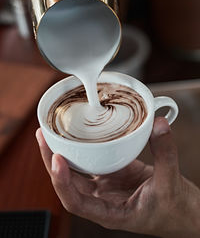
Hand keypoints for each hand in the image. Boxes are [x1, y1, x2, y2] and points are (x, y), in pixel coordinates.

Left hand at [36, 117, 199, 237]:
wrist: (180, 211)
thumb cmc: (173, 209)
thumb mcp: (171, 184)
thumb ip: (166, 153)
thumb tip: (159, 125)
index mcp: (110, 212)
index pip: (76, 202)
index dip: (63, 182)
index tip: (57, 159)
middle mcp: (102, 199)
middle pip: (67, 183)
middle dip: (51, 161)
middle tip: (42, 135)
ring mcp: (105, 186)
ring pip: (76, 172)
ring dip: (61, 153)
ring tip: (50, 132)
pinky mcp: (111, 173)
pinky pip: (91, 160)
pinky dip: (82, 148)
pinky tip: (76, 135)